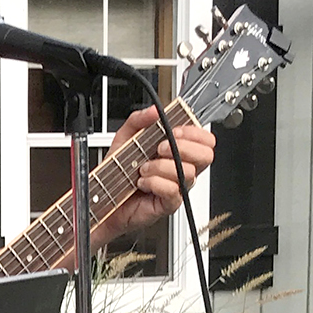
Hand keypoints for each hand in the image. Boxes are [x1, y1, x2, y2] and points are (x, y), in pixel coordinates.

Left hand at [96, 105, 216, 238]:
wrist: (105, 196)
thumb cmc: (119, 170)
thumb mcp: (125, 137)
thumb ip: (139, 119)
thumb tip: (154, 110)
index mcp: (179, 150)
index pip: (205, 139)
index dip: (194, 133)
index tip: (174, 131)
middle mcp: (182, 168)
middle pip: (206, 155)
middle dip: (183, 147)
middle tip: (160, 149)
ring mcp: (178, 186)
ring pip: (187, 172)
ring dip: (161, 166)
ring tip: (143, 169)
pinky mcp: (169, 203)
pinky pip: (173, 190)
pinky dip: (155, 182)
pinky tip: (143, 182)